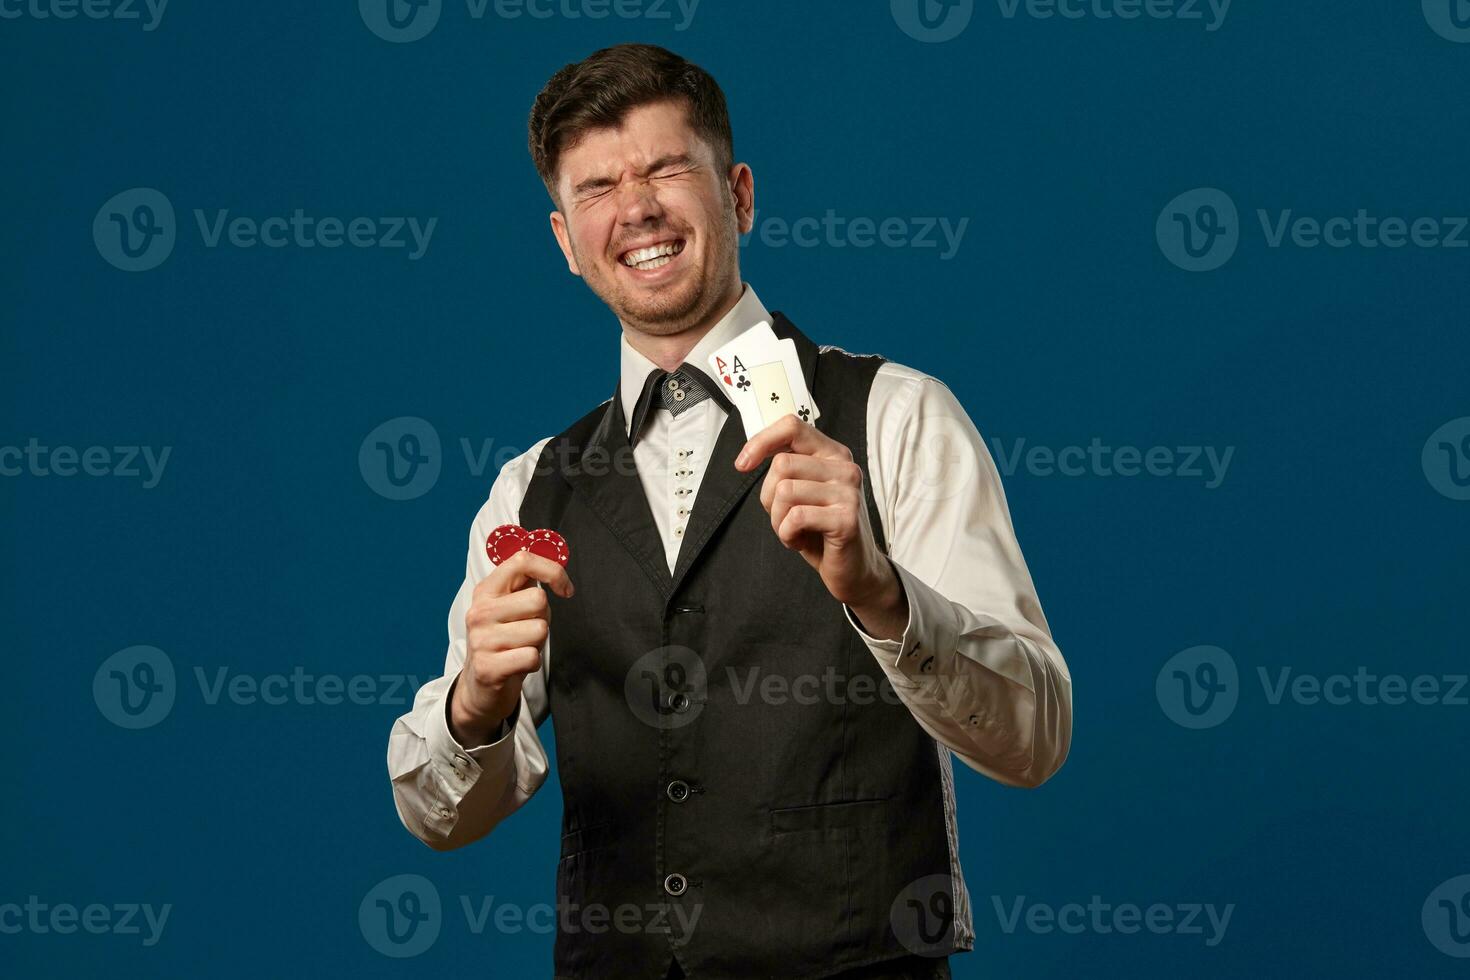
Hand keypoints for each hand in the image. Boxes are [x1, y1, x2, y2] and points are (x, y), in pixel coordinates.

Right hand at [449, 550, 573, 748]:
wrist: (479, 687)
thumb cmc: (503, 641)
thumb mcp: (509, 607)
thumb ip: (526, 584)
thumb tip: (556, 570)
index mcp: (486, 590)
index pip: (521, 561)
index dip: (552, 571)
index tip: (564, 588)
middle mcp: (479, 612)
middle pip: (538, 599)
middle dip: (544, 617)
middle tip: (528, 630)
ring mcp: (481, 640)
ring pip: (539, 630)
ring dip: (538, 642)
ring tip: (520, 647)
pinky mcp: (488, 668)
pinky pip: (532, 657)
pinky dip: (532, 663)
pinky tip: (517, 664)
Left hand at [735, 415, 906, 634]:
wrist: (853, 569)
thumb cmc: (821, 530)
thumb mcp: (802, 492)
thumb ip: (786, 469)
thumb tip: (751, 454)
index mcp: (833, 454)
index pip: (792, 426)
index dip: (761, 441)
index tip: (743, 464)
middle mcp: (845, 467)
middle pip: (782, 464)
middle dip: (769, 496)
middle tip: (784, 517)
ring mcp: (848, 492)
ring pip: (784, 491)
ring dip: (778, 519)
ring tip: (795, 530)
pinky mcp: (846, 518)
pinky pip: (795, 517)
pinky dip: (787, 534)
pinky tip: (801, 541)